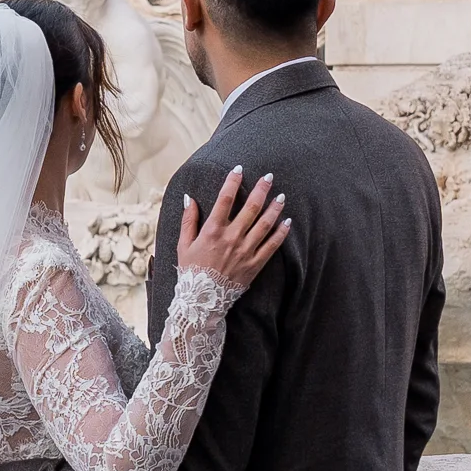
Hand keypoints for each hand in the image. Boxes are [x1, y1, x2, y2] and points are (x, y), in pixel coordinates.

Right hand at [173, 165, 289, 294]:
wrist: (201, 301)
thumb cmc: (191, 271)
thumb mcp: (183, 244)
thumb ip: (188, 220)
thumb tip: (188, 198)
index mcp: (212, 230)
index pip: (225, 199)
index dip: (233, 181)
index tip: (239, 169)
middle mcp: (231, 237)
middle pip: (251, 207)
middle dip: (261, 189)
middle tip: (269, 177)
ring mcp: (245, 251)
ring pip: (265, 224)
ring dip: (274, 208)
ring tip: (281, 196)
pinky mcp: (254, 264)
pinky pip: (271, 246)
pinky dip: (281, 233)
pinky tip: (288, 222)